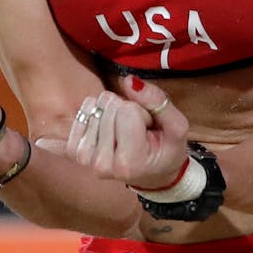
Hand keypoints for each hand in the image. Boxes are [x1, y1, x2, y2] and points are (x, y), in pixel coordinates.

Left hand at [66, 77, 189, 189]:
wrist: (152, 172)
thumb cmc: (167, 150)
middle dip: (127, 109)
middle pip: (110, 107)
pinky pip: (84, 111)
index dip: (142, 111)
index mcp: (129, 162)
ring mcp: (85, 158)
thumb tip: (128, 80)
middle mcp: (102, 164)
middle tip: (138, 130)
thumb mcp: (177, 126)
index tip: (149, 129)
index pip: (128, 110)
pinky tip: (109, 126)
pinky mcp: (75, 150)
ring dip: (113, 111)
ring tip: (125, 131)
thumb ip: (157, 102)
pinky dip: (98, 111)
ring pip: (97, 106)